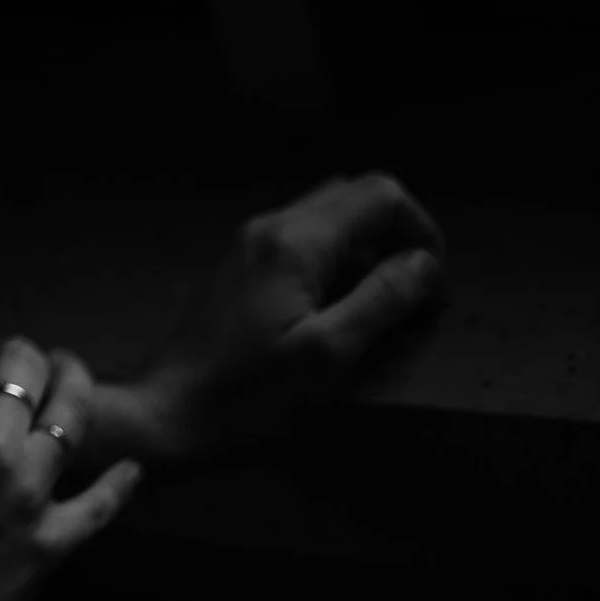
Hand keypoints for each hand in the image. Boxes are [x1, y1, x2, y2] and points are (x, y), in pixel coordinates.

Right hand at [0, 324, 142, 600]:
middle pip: (25, 368)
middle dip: (20, 354)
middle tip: (17, 360)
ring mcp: (26, 496)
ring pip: (72, 417)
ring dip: (72, 387)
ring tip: (70, 377)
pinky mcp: (50, 545)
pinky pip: (101, 504)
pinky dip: (119, 482)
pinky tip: (128, 467)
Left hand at [129, 171, 445, 462]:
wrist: (168, 407)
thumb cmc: (246, 391)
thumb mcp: (328, 353)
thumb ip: (382, 300)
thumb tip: (425, 262)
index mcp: (294, 241)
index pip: (380, 194)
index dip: (421, 229)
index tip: (431, 281)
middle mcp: (269, 226)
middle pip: (353, 195)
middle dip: (396, 235)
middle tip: (411, 292)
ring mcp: (249, 243)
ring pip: (328, 216)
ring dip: (366, 249)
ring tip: (379, 306)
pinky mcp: (240, 265)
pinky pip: (301, 241)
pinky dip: (334, 260)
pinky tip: (336, 309)